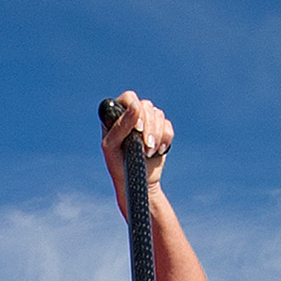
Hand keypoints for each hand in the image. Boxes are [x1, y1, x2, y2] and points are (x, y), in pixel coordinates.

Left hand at [98, 92, 173, 213]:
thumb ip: (120, 125)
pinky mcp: (160, 131)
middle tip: (145, 145)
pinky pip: (168, 126)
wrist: (137, 183)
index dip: (135, 110)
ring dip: (156, 134)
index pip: (128, 97)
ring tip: (149, 152)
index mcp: (116, 115)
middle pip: (146, 105)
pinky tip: (158, 151)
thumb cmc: (118, 164)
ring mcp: (147, 122)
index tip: (138, 128)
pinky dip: (165, 138)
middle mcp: (132, 115)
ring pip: (159, 115)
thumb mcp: (112, 146)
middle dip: (149, 127)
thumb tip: (135, 106)